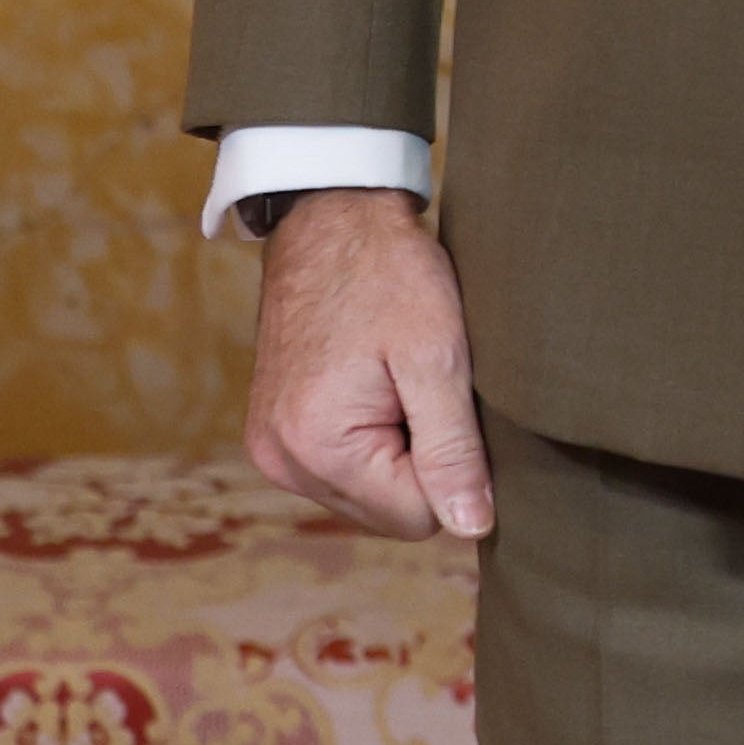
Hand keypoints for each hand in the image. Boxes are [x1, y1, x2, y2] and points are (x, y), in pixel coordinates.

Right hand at [245, 193, 489, 541]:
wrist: (332, 218)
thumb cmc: (389, 276)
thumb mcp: (438, 356)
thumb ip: (453, 449)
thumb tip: (472, 526)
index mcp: (316, 449)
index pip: (418, 516)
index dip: (453, 466)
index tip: (447, 399)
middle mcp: (280, 462)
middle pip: (390, 512)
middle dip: (422, 459)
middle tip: (422, 385)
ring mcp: (271, 450)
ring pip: (369, 493)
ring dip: (399, 447)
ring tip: (398, 380)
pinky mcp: (275, 433)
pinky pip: (344, 468)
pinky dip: (373, 436)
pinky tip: (377, 383)